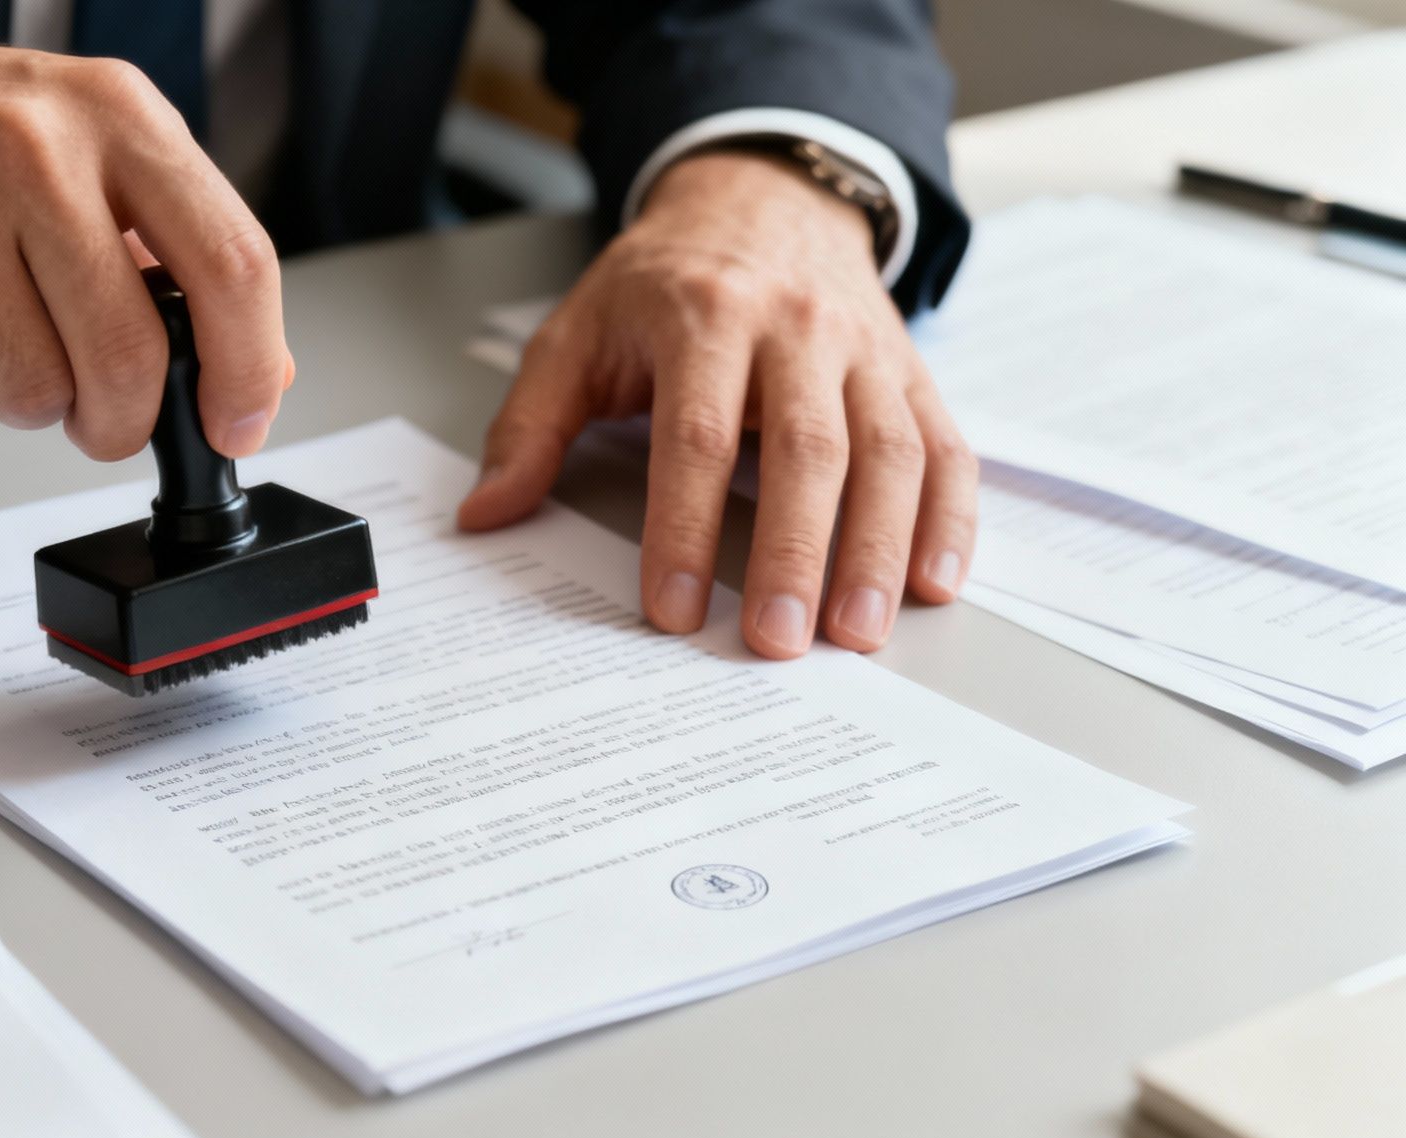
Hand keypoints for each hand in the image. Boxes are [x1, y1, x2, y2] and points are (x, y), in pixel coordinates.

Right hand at [0, 2, 290, 458]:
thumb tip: (262, 375)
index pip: (232, 264)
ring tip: (4, 335)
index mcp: (117, 115)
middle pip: (132, 356)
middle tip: (108, 421)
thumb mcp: (89, 149)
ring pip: (39, 392)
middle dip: (126, 421)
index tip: (238, 422)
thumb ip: (178, 255)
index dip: (249, 368)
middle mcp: (36, 151)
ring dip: (33, 401)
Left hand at [458, 150, 976, 656]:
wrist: (761, 199)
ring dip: (879, 549)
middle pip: (806, 450)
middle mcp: (796, 330)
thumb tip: (485, 512)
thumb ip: (530, 424)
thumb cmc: (663, 281)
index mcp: (704, 317)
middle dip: (794, 553)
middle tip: (779, 640)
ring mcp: (865, 350)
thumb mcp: (577, 331)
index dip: (684, 528)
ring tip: (857, 633)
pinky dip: (950, 518)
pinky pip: (945, 446)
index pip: (695, 435)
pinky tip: (935, 580)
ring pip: (889, 453)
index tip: (673, 607)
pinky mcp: (910, 372)